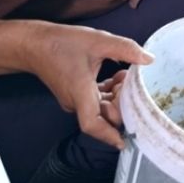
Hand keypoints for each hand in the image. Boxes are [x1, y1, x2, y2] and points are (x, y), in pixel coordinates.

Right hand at [21, 22, 152, 149]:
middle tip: (131, 84)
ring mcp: (74, 100)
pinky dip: (109, 93)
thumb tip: (149, 59)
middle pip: (103, 117)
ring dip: (117, 97)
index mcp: (79, 92)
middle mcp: (75, 101)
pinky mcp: (74, 95)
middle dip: (122, 104)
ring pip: (101, 109)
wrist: (34, 44)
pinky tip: (117, 77)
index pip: (92, 124)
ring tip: (125, 76)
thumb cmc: (61, 43)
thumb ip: (125, 49)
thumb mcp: (98, 41)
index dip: (109, 135)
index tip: (125, 142)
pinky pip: (95, 101)